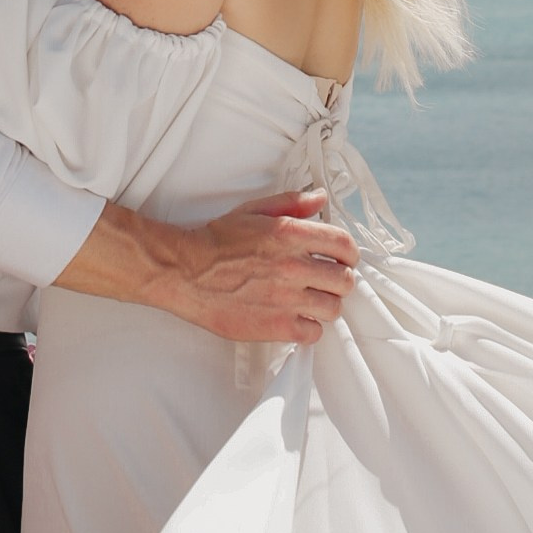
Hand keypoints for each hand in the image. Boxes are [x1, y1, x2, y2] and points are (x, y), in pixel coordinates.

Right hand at [59, 191, 359, 342]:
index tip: (341, 258)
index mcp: (290, 235)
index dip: (348, 253)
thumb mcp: (254, 211)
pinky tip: (295, 318)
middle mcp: (293, 268)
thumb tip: (319, 199)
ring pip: (333, 309)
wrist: (184, 272)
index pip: (345, 246)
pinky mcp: (274, 327)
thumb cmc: (217, 240)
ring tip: (310, 300)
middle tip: (325, 280)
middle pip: (345, 281)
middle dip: (338, 279)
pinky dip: (308, 328)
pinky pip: (313, 333)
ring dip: (325, 304)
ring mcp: (285, 300)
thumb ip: (291, 204)